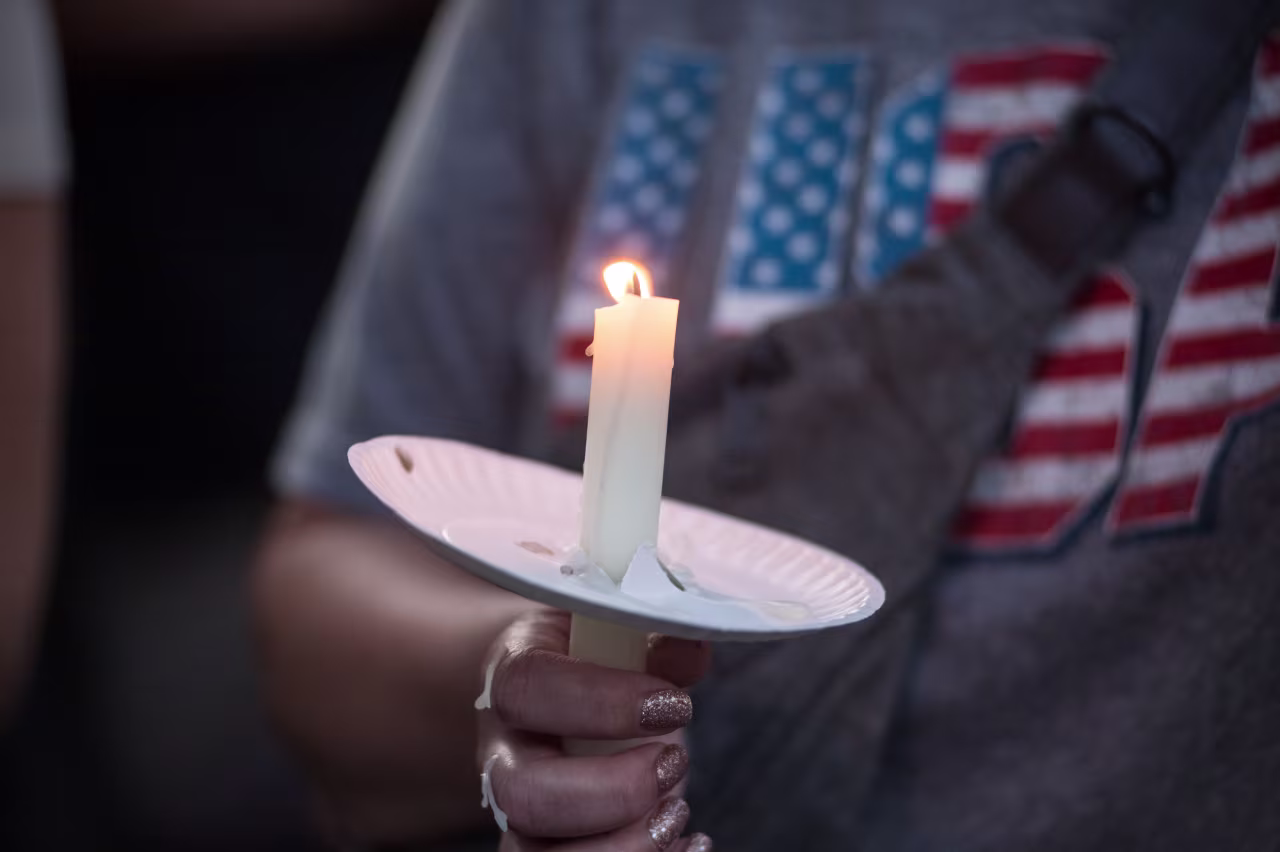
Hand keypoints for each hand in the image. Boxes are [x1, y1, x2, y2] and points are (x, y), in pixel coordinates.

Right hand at [478, 610, 712, 850]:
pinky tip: (687, 844)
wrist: (552, 700)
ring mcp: (519, 813)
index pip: (529, 689)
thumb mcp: (612, 633)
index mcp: (512, 677)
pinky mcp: (545, 849)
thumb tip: (690, 647)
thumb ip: (652, 639)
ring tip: (677, 811)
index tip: (673, 704)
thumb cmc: (586, 662)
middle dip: (613, 792)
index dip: (601, 702)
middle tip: (674, 764)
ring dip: (626, 846)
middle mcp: (502, 753)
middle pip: (521, 794)